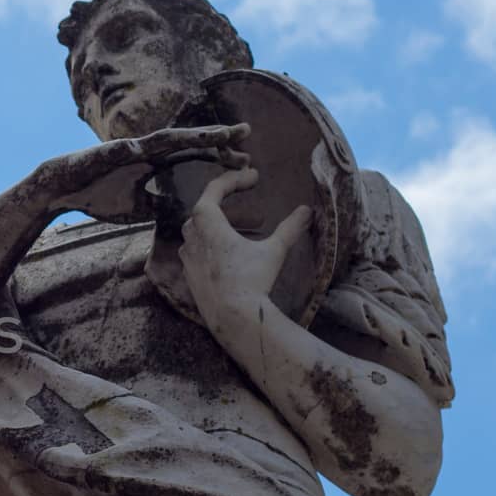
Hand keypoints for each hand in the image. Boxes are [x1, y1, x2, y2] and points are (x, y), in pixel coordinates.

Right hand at [48, 123, 251, 221]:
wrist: (61, 189)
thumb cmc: (96, 195)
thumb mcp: (136, 207)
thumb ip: (158, 204)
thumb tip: (181, 211)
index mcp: (155, 162)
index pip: (193, 156)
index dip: (219, 155)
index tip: (246, 158)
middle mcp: (147, 150)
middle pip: (188, 141)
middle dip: (216, 136)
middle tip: (247, 132)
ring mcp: (129, 148)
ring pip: (167, 139)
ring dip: (193, 135)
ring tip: (216, 132)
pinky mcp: (108, 153)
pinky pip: (128, 150)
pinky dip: (142, 149)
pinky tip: (163, 144)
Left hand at [178, 167, 312, 329]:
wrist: (233, 318)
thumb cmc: (252, 280)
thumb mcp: (274, 251)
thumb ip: (290, 228)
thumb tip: (308, 211)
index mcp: (207, 225)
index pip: (213, 191)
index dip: (233, 179)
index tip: (254, 177)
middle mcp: (192, 239)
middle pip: (204, 212)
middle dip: (228, 205)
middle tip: (257, 214)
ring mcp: (188, 259)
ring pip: (198, 233)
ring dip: (220, 226)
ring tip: (248, 231)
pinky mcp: (189, 277)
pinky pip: (197, 253)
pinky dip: (213, 246)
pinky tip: (232, 255)